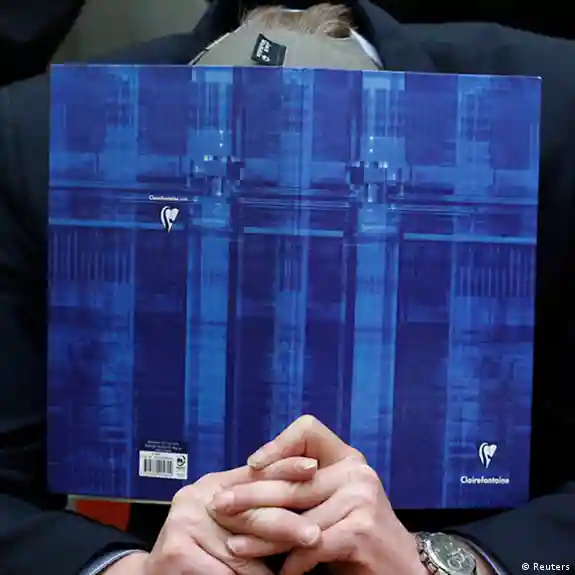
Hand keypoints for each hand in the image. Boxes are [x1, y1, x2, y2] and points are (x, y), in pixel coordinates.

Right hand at [137, 457, 321, 574]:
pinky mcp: (176, 551)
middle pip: (251, 513)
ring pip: (242, 552)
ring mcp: (185, 523)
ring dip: (269, 567)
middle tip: (314, 536)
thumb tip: (302, 495)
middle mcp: (197, 497)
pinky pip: (225, 573)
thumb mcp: (226, 517)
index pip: (254, 474)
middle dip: (286, 526)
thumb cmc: (202, 547)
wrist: (154, 574)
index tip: (312, 468)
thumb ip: (252, 504)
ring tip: (295, 568)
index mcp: (214, 484)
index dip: (284, 469)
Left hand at [212, 416, 425, 574]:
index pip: (309, 430)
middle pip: (292, 480)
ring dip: (261, 536)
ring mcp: (361, 498)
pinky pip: (311, 545)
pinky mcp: (361, 529)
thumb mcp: (332, 501)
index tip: (252, 464)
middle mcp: (356, 472)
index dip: (278, 443)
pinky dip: (291, 563)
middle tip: (220, 506)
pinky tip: (279, 572)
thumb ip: (303, 487)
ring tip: (233, 545)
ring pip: (296, 517)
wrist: (399, 569)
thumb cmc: (356, 535)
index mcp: (347, 458)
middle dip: (250, 496)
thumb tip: (248, 481)